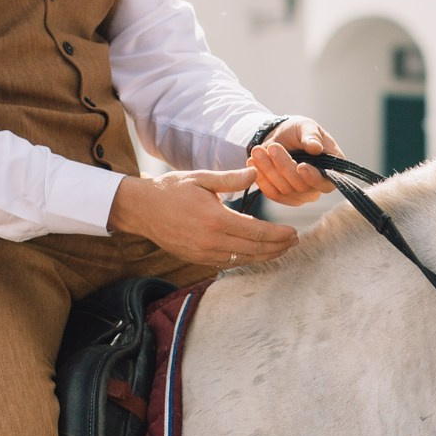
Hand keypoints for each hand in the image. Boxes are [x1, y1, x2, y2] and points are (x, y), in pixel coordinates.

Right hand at [108, 169, 299, 266]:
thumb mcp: (201, 177)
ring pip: (242, 260)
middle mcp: (210, 241)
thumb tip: (255, 172)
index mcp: (215, 219)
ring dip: (265, 256)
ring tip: (281, 249)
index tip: (293, 232)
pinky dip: (245, 259)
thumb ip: (230, 178)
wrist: (141, 209)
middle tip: (294, 242)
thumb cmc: (171, 189)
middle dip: (277, 247)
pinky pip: (227, 263)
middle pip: (254, 250)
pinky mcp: (196, 259)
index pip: (257, 232)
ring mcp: (202, 253)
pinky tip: (256, 253)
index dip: (278, 234)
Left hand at [245, 118, 343, 206]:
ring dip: (269, 170)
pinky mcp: (283, 196)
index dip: (314, 178)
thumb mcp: (306, 126)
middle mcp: (317, 186)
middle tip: (272, 147)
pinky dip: (261, 178)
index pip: (326, 183)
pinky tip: (252, 162)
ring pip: (285, 189)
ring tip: (257, 151)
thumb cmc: (299, 131)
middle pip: (302, 186)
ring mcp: (300, 194)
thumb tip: (315, 147)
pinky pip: (271, 193)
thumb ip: (312, 136)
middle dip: (285, 166)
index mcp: (332, 170)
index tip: (301, 166)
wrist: (280, 137)